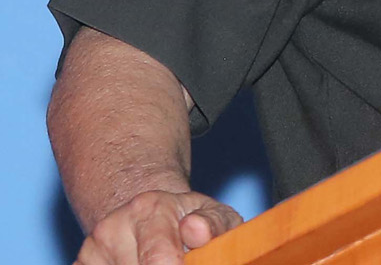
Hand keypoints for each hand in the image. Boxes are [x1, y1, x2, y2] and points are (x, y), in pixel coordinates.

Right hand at [75, 188, 241, 264]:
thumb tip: (194, 230)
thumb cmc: (188, 219)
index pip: (159, 260)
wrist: (149, 213)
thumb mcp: (213, 214)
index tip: (186, 264)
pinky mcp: (80, 263)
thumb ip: (213, 224)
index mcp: (149, 208)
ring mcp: (92, 248)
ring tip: (161, 258)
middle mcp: (113, 226)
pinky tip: (137, 261)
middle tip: (179, 259)